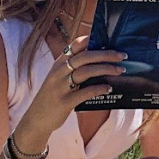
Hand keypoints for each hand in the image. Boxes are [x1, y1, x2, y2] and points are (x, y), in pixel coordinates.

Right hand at [13, 35, 125, 151]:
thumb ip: (73, 68)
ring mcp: (60, 87)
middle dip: (105, 54)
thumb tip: (100, 59)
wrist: (36, 120)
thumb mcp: (58, 78)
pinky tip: (109, 88)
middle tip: (122, 55)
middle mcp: (58, 72)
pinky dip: (99, 89)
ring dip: (106, 69)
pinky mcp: (64, 102)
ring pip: (86, 72)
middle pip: (84, 57)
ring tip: (120, 70)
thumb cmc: (52, 96)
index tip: (105, 38)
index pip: (74, 46)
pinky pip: (85, 92)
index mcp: (58, 64)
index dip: (90, 40)